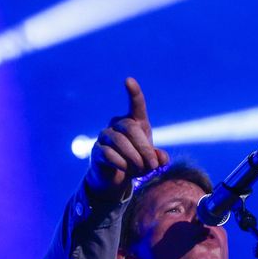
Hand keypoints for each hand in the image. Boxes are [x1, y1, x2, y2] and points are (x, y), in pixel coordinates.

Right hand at [86, 78, 170, 200]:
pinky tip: (125, 169)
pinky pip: (109, 154)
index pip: (135, 105)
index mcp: (134, 122)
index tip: (128, 80)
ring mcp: (105, 136)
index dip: (133, 93)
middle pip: (131, 128)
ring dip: (134, 158)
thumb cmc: (136, 163)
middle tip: (152, 165)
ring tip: (140, 169)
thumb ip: (160, 159)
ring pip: (120, 141)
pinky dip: (122, 164)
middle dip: (145, 148)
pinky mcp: (97, 150)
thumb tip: (161, 158)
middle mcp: (117, 124)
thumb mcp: (152, 162)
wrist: (116, 178)